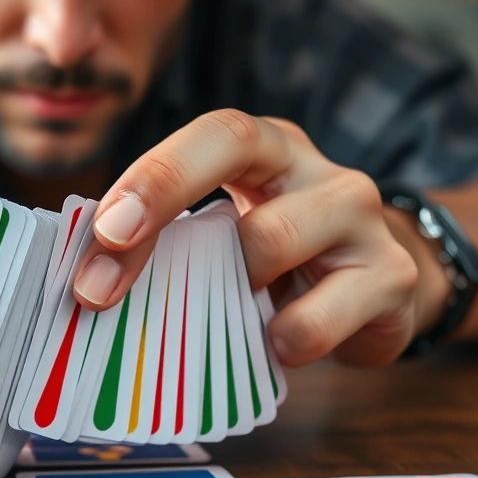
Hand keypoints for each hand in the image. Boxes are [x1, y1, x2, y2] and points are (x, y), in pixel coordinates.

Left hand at [72, 109, 419, 366]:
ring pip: (272, 238)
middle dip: (158, 204)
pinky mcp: (390, 277)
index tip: (101, 233)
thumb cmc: (278, 263)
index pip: (211, 132)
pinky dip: (284, 338)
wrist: (380, 292)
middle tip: (102, 285)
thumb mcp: (225, 239)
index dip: (153, 174)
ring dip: (227, 285)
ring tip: (220, 314)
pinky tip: (274, 345)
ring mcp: (360, 218)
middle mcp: (314, 167)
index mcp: (264, 149)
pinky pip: (320, 317)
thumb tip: (87, 281)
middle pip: (236, 150)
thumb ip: (172, 242)